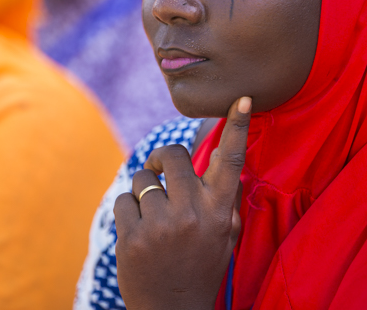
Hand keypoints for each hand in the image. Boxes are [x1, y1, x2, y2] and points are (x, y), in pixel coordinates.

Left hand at [114, 96, 251, 309]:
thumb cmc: (200, 267)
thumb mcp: (222, 235)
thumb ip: (221, 199)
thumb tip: (213, 158)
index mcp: (218, 212)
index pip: (231, 161)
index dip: (238, 128)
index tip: (243, 99)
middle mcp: (192, 213)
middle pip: (171, 155)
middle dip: (163, 159)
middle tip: (162, 171)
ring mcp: (160, 225)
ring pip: (141, 177)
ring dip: (143, 189)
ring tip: (151, 215)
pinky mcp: (131, 237)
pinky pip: (122, 199)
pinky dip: (127, 210)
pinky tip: (137, 231)